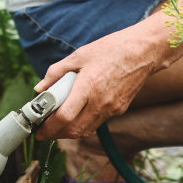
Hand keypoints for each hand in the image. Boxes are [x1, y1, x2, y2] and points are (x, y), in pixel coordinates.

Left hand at [33, 23, 165, 140]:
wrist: (144, 51)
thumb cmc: (113, 49)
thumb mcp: (80, 54)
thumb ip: (57, 72)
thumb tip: (40, 88)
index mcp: (88, 87)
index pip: (64, 117)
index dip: (48, 127)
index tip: (38, 128)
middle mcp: (101, 102)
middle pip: (73, 130)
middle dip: (56, 134)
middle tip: (44, 130)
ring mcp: (112, 109)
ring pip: (86, 130)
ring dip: (70, 132)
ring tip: (58, 124)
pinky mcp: (120, 109)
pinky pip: (97, 123)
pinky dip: (84, 123)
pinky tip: (78, 113)